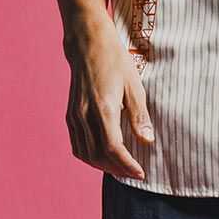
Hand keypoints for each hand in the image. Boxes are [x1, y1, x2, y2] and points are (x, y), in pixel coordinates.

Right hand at [66, 21, 154, 179]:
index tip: (140, 173)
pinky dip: (89, 156)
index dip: (127, 165)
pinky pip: (77, 144)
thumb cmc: (115, 62)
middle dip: (117, 169)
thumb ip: (140, 116)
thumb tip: (148, 141)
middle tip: (133, 173)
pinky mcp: (70, 114)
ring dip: (103, 165)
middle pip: (98, 155)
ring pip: (85, 153)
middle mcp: (84, 114)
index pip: (113, 148)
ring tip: (120, 168)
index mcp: (103, 108)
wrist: (88, 44)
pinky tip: (103, 156)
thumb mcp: (134, 86)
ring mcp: (74, 115)